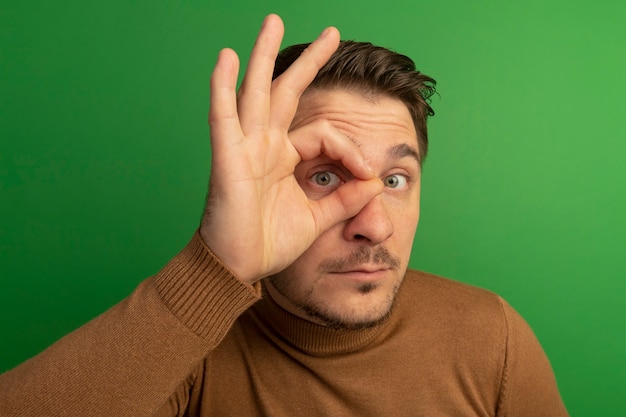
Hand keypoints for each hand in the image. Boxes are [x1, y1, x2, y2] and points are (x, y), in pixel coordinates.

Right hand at [200, 14, 382, 284]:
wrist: (238, 269)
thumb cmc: (268, 243)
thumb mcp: (317, 218)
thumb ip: (344, 199)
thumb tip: (375, 183)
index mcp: (284, 158)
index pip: (325, 136)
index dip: (350, 149)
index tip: (368, 174)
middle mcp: (265, 146)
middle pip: (287, 92)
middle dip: (309, 61)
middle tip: (331, 32)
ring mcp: (244, 149)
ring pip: (256, 92)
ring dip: (264, 56)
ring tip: (272, 22)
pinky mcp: (227, 160)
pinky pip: (224, 118)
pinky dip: (223, 87)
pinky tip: (227, 57)